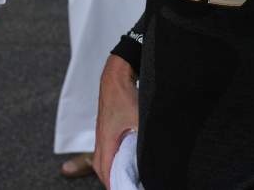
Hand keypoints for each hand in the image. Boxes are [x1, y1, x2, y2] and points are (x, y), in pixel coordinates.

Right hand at [94, 55, 139, 187]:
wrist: (116, 75)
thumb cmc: (125, 94)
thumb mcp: (138, 118)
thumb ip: (144, 137)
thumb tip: (153, 153)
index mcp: (107, 138)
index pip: (105, 169)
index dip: (112, 184)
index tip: (121, 189)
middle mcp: (101, 137)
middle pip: (99, 167)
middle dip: (108, 181)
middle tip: (122, 187)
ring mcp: (102, 132)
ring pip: (100, 158)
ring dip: (108, 170)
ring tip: (122, 179)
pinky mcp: (105, 127)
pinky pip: (104, 149)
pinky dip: (109, 159)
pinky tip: (121, 160)